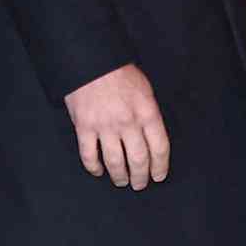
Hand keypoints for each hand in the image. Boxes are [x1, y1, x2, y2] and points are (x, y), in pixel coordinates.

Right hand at [63, 64, 169, 189]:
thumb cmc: (120, 73)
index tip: (159, 176)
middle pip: (139, 159)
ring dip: (119, 176)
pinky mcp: (84, 128)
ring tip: (122, 181)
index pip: (160, 147)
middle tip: (140, 184)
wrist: (91, 62)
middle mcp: (128, 123)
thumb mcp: (145, 90)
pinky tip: (98, 172)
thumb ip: (149, 115)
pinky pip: (89, 155)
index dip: (160, 166)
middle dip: (141, 176)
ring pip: (115, 162)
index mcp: (147, 112)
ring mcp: (105, 127)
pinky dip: (94, 168)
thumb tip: (152, 138)